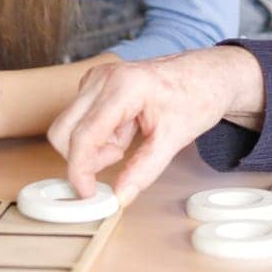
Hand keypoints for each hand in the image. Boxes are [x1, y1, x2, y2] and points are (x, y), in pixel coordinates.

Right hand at [47, 47, 263, 205]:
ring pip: (70, 126)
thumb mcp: (174, 139)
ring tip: (130, 139)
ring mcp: (96, 78)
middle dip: (85, 156)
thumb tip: (120, 196)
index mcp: (124, 86)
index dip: (79, 169)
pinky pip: (81, 119)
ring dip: (95, 145)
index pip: (84, 135)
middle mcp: (103, 77)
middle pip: (64, 130)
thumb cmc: (196, 97)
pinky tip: (126, 129)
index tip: (87, 193)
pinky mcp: (95, 84)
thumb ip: (144, 170)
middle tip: (119, 159)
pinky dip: (99, 134)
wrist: (207, 75)